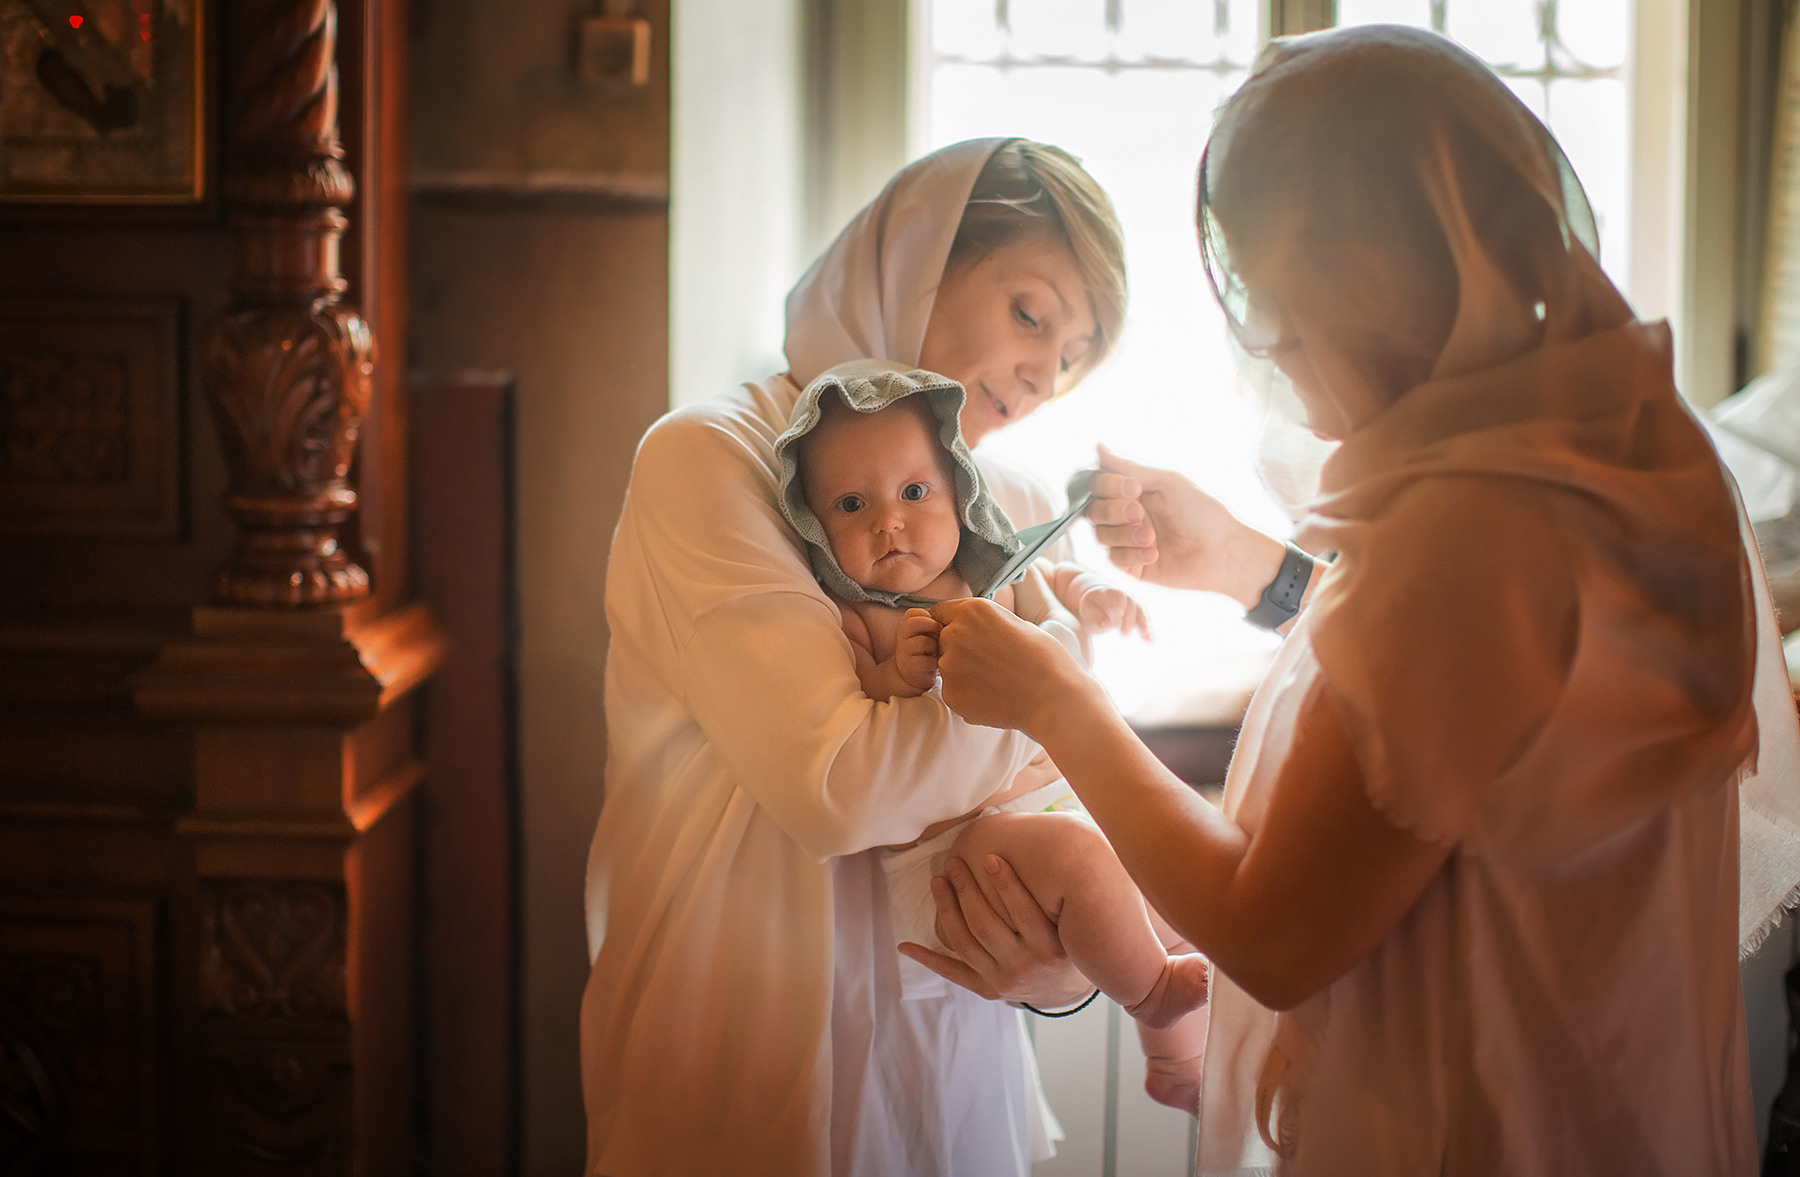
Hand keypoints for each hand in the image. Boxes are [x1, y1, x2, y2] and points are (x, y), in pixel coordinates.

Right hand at [895, 609, 941, 691]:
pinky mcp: (911, 669)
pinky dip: (935, 663)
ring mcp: (904, 654)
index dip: (928, 618)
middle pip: (913, 623)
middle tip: (939, 636)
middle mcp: (902, 638)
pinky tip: (936, 664)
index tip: (935, 626)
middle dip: (931, 626)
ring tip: (936, 652)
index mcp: (906, 626)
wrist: (916, 675)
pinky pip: (926, 661)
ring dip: (934, 646)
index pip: (912, 613)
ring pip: (923, 642)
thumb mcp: (930, 632)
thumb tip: (952, 616)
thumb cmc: (929, 649)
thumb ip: (935, 621)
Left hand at [898, 853, 1090, 1006]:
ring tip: (938, 881)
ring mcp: (1004, 981)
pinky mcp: (988, 990)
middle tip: (954, 863)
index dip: (1006, 882)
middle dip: (965, 889)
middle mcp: (1027, 967)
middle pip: (985, 924)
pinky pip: (953, 973)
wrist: (1065, 989)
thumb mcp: (1071, 919)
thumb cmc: (1067, 939)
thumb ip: (1059, 888)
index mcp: (1051, 947)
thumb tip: (1052, 835)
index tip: (990, 856)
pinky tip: (906, 944)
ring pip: (965, 942)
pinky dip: (928, 959)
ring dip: (947, 909)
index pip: (1024, 911)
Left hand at [929, 597, 1094, 734]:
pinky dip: (968, 697)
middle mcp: (954, 633)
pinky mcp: (950, 695)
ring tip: (995, 683)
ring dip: (962, 675)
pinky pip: (953, 693)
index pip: (940, 613)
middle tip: (989, 665)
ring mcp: (949, 665)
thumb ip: (990, 623)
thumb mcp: (1019, 624)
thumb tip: (980, 626)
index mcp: (973, 610)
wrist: (1053, 699)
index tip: (965, 638)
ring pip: (947, 668)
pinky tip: (993, 699)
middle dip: (957, 651)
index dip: (951, 625)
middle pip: (941, 641)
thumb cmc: (1045, 660)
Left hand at [1076, 582, 1151, 639]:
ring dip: (1144, 624)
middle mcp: (1124, 596)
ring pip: (1141, 612)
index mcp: (1110, 592)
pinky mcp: (1136, 614)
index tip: (1119, 614)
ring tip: (1146, 636)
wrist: (1100, 600)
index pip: (1118, 595)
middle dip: (1129, 620)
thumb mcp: (1088, 608)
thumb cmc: (1091, 605)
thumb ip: (1095, 615)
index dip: (1120, 603)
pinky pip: (1143, 620)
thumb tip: (1105, 625)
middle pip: (1131, 605)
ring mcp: (1132, 604)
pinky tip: (1149, 640)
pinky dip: (1147, 630)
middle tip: (1124, 635)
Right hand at [1088, 443, 1286, 606]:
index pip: (1098, 484)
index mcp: (1133, 490)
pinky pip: (1114, 559)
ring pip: (1100, 535)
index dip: (1107, 485)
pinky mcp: (1133, 566)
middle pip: (1093, 510)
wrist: (1223, 552)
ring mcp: (1128, 540)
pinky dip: (1132, 555)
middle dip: (1113, 511)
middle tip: (1140, 513)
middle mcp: (1127, 514)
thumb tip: (1098, 447)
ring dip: (1124, 534)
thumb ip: (1130, 467)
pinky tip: (1154, 554)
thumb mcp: (1168, 482)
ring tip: (1152, 536)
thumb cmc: (1203, 512)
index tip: (1133, 487)